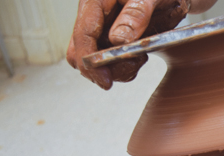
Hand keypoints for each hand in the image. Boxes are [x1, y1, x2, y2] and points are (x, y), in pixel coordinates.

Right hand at [67, 0, 191, 89]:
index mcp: (96, 1)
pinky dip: (125, 68)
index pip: (83, 34)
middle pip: (83, 53)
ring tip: (140, 57)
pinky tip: (139, 57)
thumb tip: (118, 39)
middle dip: (105, 69)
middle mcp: (95, 17)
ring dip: (118, 69)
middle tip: (132, 65)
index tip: (105, 80)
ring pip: (97, 62)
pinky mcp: (114, 42)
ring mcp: (103, 30)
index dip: (90, 61)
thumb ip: (136, 14)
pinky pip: (111, 63)